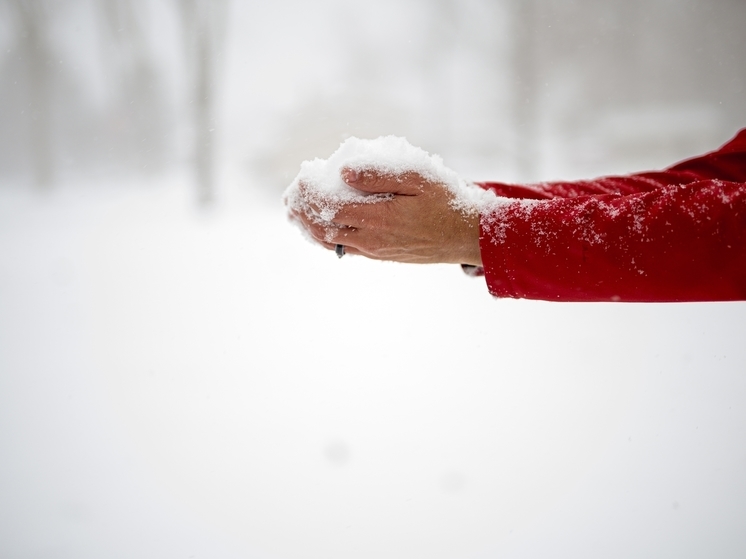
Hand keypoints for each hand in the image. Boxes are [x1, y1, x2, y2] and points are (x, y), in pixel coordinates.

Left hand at [291, 168, 481, 265]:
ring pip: (331, 241)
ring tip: (295, 213)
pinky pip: (344, 249)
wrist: (466, 236)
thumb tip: (343, 170)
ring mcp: (374, 250)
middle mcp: (371, 238)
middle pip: (324, 226)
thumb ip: (379, 174)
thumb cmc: (446, 201)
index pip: (330, 205)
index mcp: (377, 217)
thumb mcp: (418, 178)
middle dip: (303, 211)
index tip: (300, 177)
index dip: (310, 192)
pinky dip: (326, 238)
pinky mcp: (380, 255)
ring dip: (310, 227)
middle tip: (289, 196)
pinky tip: (321, 229)